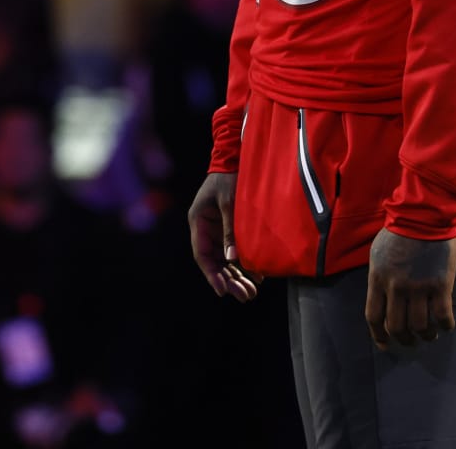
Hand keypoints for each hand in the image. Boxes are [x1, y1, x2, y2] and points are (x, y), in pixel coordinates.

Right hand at [188, 171, 258, 300]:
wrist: (234, 158)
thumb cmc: (228, 177)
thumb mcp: (229, 202)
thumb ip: (230, 229)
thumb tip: (232, 258)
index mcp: (198, 221)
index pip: (202, 255)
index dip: (212, 275)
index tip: (222, 291)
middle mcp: (205, 229)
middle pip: (215, 262)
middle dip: (229, 281)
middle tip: (245, 296)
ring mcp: (217, 230)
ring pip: (225, 260)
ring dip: (238, 277)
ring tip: (252, 293)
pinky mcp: (229, 228)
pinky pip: (235, 251)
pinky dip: (244, 265)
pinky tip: (257, 277)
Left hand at [364, 228, 455, 347]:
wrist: (423, 215)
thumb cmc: (399, 232)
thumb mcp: (377, 254)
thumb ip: (379, 278)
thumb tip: (381, 299)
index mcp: (377, 279)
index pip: (374, 317)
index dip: (378, 336)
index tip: (384, 344)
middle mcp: (396, 287)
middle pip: (396, 327)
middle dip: (404, 339)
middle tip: (411, 341)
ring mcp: (418, 287)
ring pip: (420, 326)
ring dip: (425, 336)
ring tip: (430, 335)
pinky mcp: (441, 285)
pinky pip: (443, 316)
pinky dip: (445, 326)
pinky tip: (446, 325)